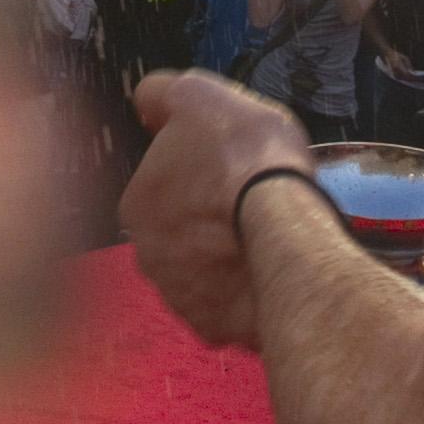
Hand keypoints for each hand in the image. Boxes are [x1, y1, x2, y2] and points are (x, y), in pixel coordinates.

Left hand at [121, 69, 317, 348]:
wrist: (287, 234)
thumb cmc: (244, 160)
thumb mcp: (199, 95)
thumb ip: (162, 95)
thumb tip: (146, 100)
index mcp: (135, 205)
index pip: (162, 183)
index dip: (198, 170)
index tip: (228, 164)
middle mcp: (147, 258)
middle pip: (180, 231)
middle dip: (207, 219)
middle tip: (248, 200)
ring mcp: (181, 298)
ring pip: (202, 271)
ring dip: (225, 256)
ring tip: (263, 235)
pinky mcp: (215, 328)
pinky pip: (229, 306)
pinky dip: (244, 291)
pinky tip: (267, 268)